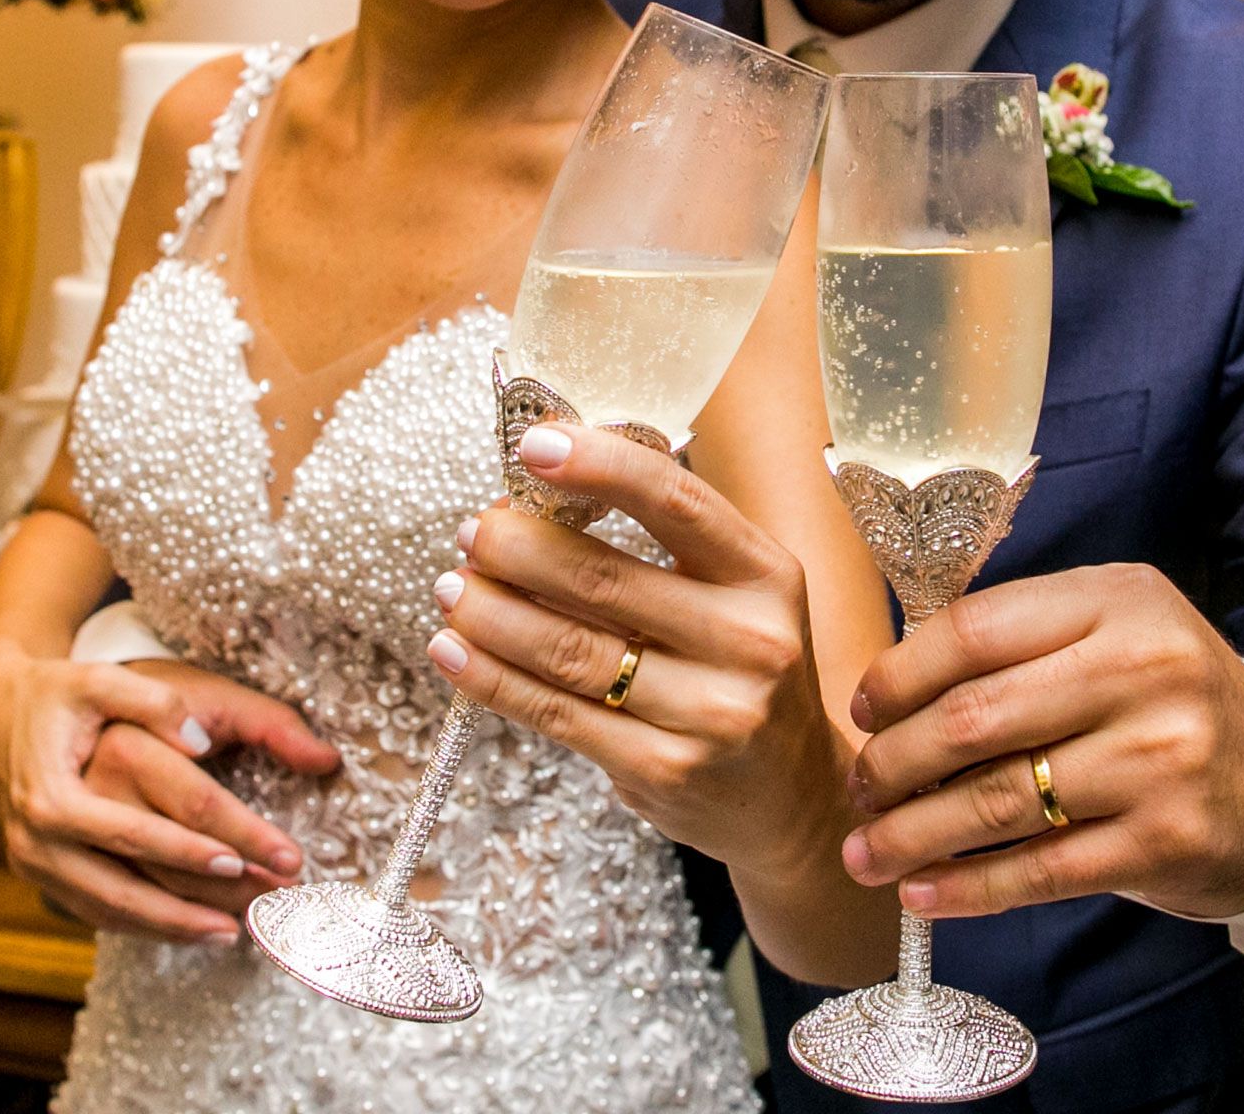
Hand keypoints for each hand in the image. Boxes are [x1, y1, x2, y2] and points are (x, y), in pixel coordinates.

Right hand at [0, 649, 339, 941]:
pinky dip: (146, 924)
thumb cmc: (68, 692)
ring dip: (180, 923)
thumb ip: (161, 704)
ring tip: (240, 929)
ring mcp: (37, 858)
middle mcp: (46, 829)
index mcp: (68, 782)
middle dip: (217, 893)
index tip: (283, 854)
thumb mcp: (108, 679)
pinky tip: (192, 929)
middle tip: (277, 902)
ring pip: (119, 906)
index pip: (173, 811)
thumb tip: (205, 741)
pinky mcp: (39, 872)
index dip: (234, 833)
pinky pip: (98, 910)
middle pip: (147, 873)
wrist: (0, 710)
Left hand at [433, 423, 847, 881]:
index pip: (677, 502)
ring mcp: (711, 712)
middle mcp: (750, 641)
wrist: (792, 795)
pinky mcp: (665, 770)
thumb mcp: (740, 595)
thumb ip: (668, 544)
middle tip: (474, 534)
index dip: (599, 467)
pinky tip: (456, 652)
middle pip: (603, 578)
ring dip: (490, 614)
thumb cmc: (745, 673)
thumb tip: (547, 488)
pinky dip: (493, 678)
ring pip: (568, 650)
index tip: (532, 447)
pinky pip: (557, 714)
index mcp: (767, 574)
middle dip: (516, 547)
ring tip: (451, 589)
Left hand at [840, 564, 1243, 919]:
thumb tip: (888, 688)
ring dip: (912, 833)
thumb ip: (1020, 641)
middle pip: (975, 718)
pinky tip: (921, 895)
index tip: (863, 711)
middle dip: (894, 761)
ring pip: (998, 800)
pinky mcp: (1166, 841)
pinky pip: (1040, 870)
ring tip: (865, 854)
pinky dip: (968, 887)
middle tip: (860, 789)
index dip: (900, 676)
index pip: (975, 631)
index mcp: (1117, 601)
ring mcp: (1160, 758)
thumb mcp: (1113, 632)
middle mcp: (1143, 670)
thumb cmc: (1165, 702)